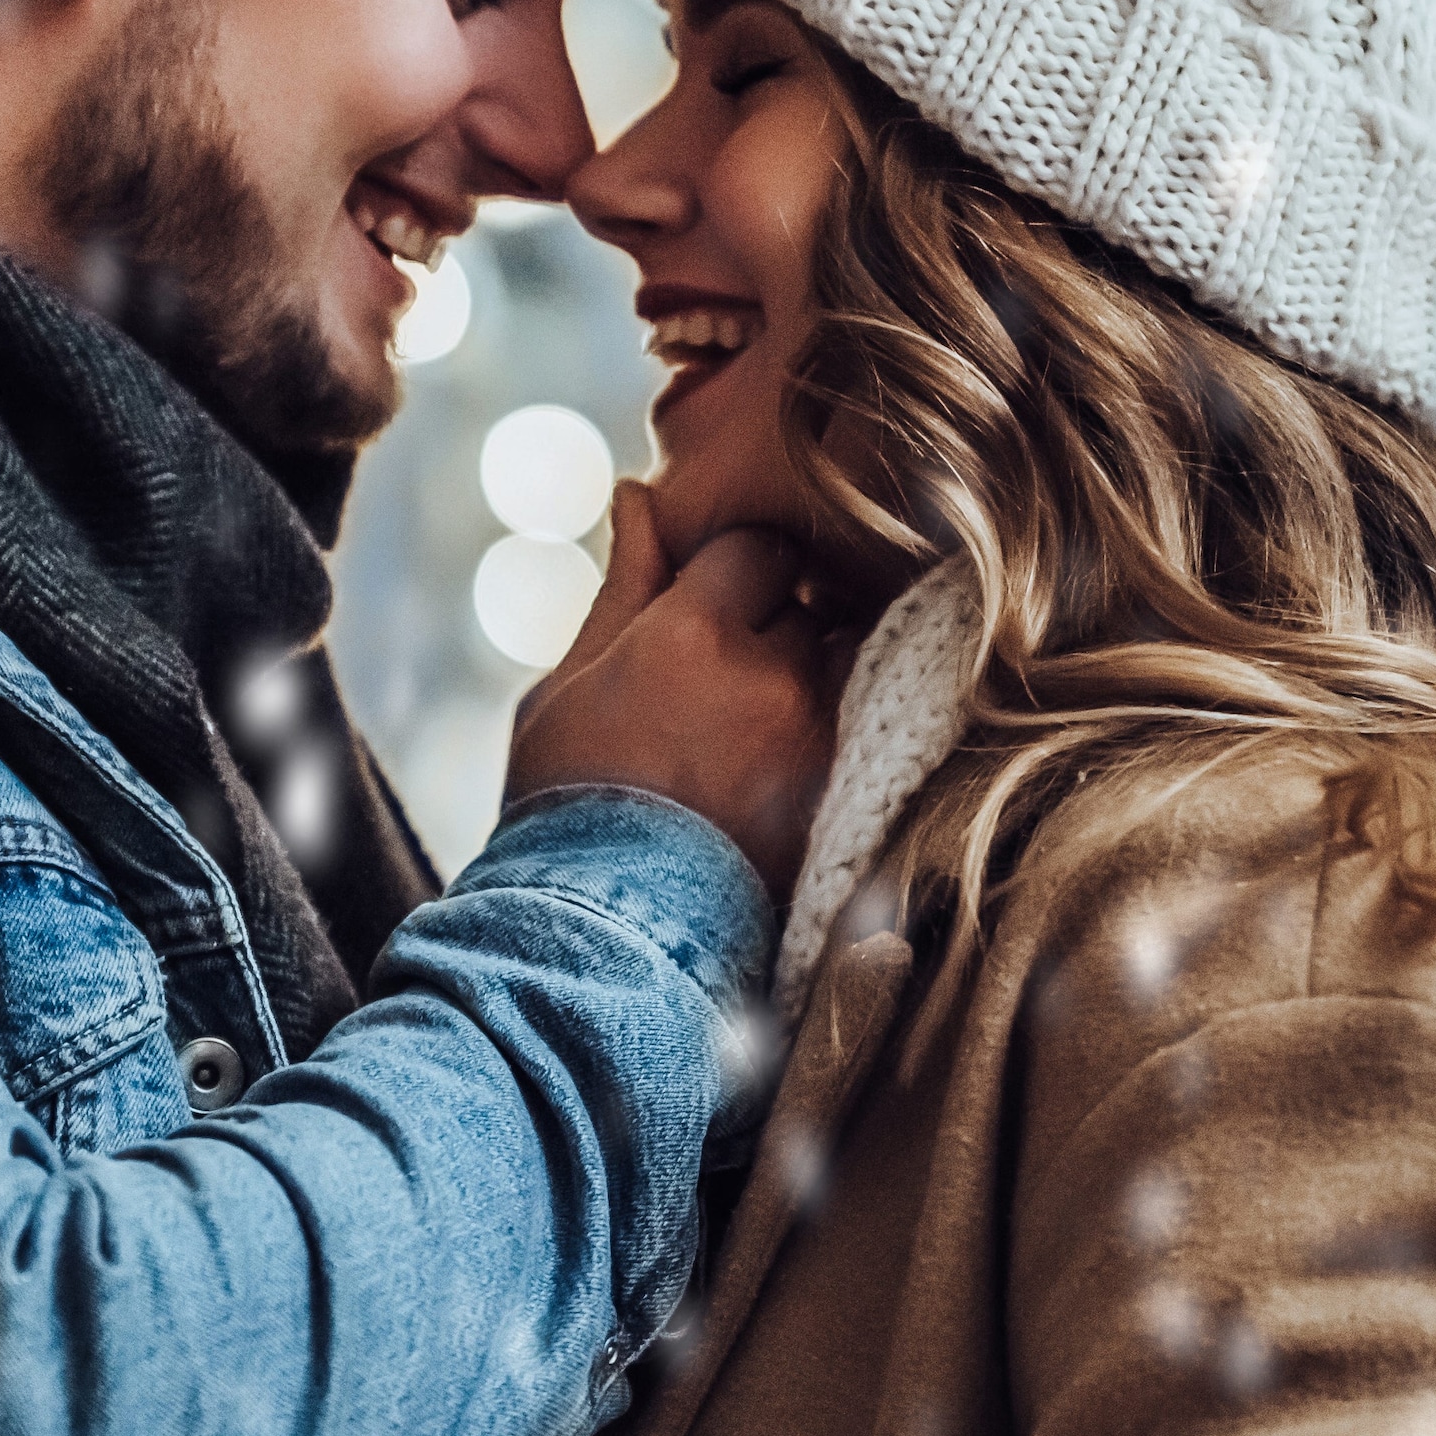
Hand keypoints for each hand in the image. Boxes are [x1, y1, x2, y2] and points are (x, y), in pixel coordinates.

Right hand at [501, 482, 841, 899]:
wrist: (605, 942)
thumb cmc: (566, 808)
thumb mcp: (568, 686)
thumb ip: (624, 586)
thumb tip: (638, 493)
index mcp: (691, 634)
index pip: (758, 550)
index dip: (738, 572)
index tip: (716, 604)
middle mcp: (771, 676)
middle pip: (814, 605)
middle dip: (784, 623)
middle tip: (736, 671)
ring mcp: (820, 740)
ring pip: (850, 664)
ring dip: (819, 677)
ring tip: (768, 721)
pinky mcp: (849, 798)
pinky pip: (869, 731)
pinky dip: (838, 733)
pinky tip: (791, 765)